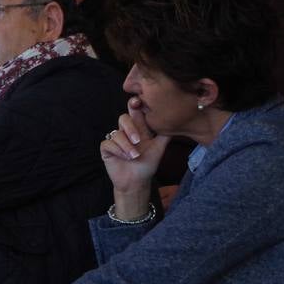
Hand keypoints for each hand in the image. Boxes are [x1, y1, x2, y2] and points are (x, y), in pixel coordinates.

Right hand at [100, 97, 169, 213]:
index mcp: (138, 129)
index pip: (135, 113)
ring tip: (135, 156)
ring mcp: (115, 140)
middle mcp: (126, 132)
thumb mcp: (159, 148)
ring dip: (126, 145)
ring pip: (116, 133)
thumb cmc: (147, 165)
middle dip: (130, 128)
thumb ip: (165, 135)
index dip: (134, 105)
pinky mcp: (107, 149)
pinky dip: (117, 150)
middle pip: (123, 118)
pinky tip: (125, 158)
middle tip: (138, 140)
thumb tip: (176, 121)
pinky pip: (108, 143)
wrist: (137, 182)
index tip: (137, 102)